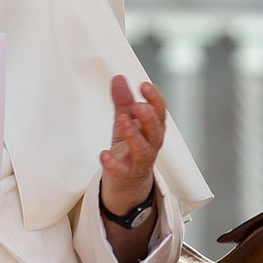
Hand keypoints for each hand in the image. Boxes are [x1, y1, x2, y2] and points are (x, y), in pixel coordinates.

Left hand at [99, 75, 166, 215]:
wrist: (127, 184)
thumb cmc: (129, 150)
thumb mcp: (126, 122)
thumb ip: (123, 101)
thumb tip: (119, 78)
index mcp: (151, 130)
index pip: (159, 113)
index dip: (155, 99)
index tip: (144, 85)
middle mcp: (150, 146)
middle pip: (155, 131)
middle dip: (148, 117)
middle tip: (138, 105)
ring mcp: (138, 162)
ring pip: (143, 150)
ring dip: (134, 135)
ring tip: (123, 121)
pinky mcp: (125, 176)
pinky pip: (121, 170)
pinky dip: (112, 163)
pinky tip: (104, 154)